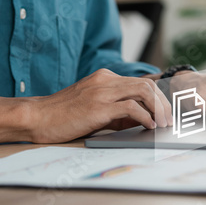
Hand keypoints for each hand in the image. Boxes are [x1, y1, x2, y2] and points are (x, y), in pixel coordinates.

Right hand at [29, 69, 171, 143]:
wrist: (37, 117)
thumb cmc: (64, 116)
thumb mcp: (95, 109)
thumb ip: (118, 111)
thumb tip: (144, 119)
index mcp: (105, 78)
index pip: (141, 82)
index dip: (158, 96)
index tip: (166, 111)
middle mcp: (106, 80)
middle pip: (147, 84)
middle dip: (163, 102)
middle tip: (169, 119)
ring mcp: (102, 91)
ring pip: (143, 91)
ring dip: (158, 108)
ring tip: (163, 123)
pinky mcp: (98, 106)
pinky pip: (131, 107)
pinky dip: (144, 116)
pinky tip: (148, 126)